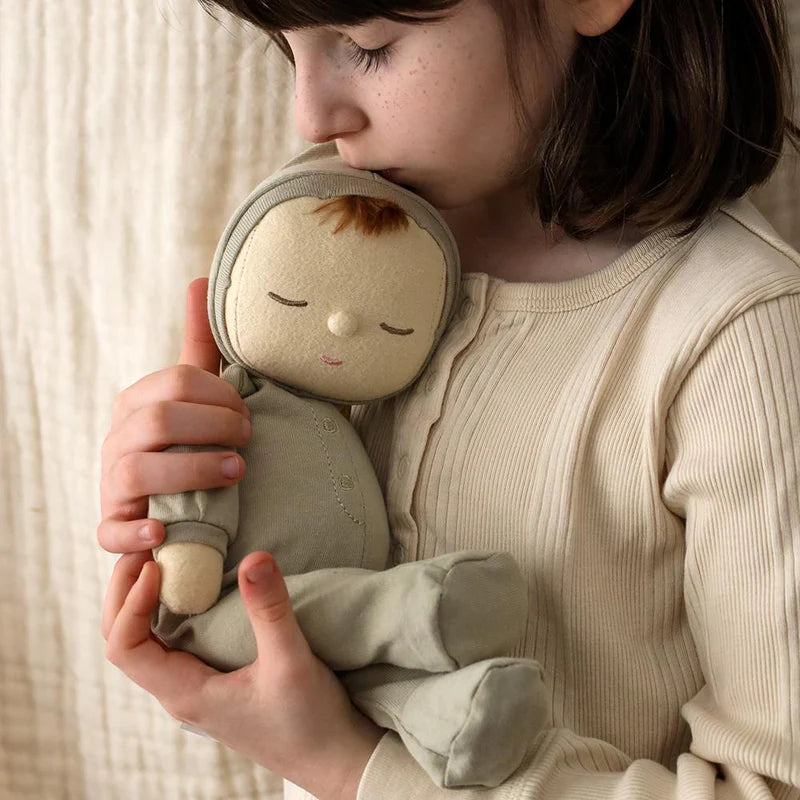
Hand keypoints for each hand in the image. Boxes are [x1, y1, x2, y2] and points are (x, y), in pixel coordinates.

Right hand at [97, 278, 250, 554]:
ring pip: (138, 470)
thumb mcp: (196, 395)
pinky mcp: (114, 527)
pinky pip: (111, 533)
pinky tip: (164, 533)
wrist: (174, 502)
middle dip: (213, 427)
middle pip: (160, 419)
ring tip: (237, 472)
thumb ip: (200, 345)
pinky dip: (134, 535)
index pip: (177, 383)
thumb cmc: (190, 440)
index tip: (250, 413)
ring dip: (193, 469)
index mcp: (138, 401)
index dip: (221, 396)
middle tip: (249, 439)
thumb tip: (200, 279)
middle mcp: (119, 438)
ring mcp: (112, 484)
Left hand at [103, 550, 382, 799]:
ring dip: (143, 599)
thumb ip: (270, 610)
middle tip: (147, 547)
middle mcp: (180, 692)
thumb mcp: (291, 661)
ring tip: (163, 558)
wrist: (334, 760)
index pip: (125, 648)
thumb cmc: (310, 722)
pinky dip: (169, 609)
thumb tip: (254, 557)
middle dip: (126, 592)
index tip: (159, 564)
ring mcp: (196, 687)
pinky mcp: (214, 680)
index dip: (131, 602)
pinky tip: (194, 587)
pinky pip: (172, 642)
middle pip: (125, 641)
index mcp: (186, 693)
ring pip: (145, 642)